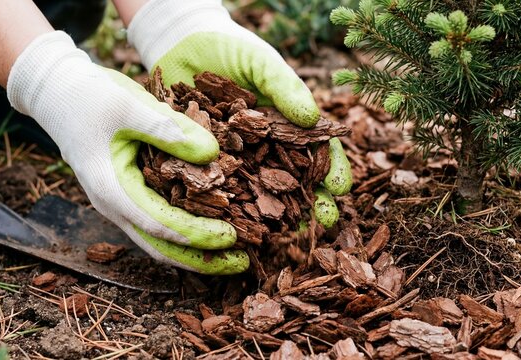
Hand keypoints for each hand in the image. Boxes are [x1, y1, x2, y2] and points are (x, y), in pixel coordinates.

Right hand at [7, 31, 248, 273]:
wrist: (58, 94)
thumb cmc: (89, 96)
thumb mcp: (130, 105)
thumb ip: (169, 129)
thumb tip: (212, 152)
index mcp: (110, 187)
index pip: (158, 224)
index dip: (196, 234)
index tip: (231, 236)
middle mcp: (113, 205)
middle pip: (160, 246)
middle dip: (201, 259)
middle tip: (242, 262)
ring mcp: (120, 204)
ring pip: (159, 241)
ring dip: (195, 252)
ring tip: (233, 258)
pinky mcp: (129, 197)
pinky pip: (158, 225)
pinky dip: (185, 234)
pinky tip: (211, 232)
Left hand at [127, 0, 352, 225]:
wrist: (180, 43)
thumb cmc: (229, 48)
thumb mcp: (261, 63)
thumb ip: (285, 88)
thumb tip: (314, 119)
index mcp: (288, 125)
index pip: (318, 153)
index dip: (333, 171)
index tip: (341, 188)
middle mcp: (266, 148)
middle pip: (295, 182)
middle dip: (312, 205)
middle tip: (325, 223)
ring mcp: (236, 160)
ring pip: (259, 194)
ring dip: (275, 217)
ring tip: (287, 236)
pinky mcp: (203, 164)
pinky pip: (218, 190)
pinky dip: (229, 210)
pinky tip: (238, 226)